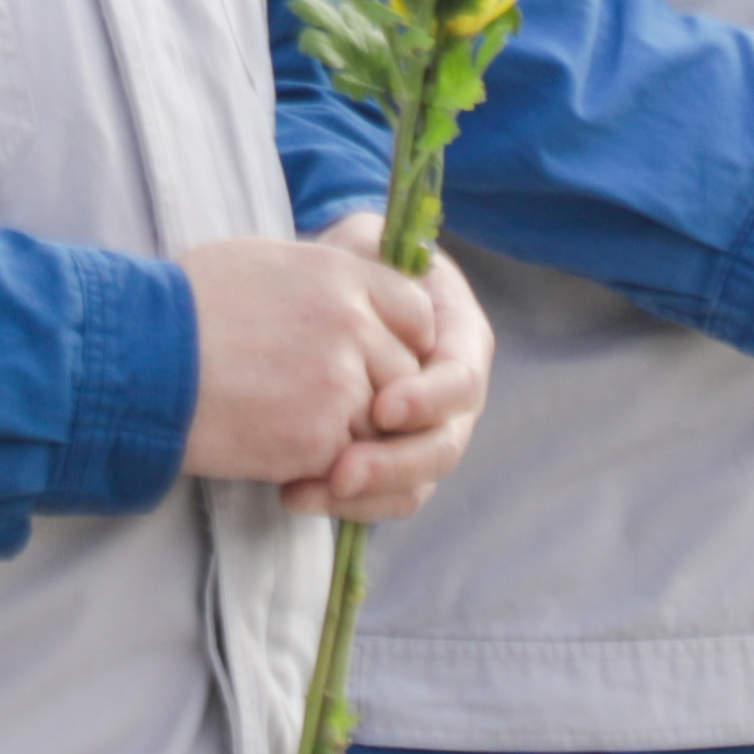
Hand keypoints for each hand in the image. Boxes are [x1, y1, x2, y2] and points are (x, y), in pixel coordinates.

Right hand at [180, 235, 412, 494]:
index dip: (400, 341)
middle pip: (404, 375)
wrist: (139, 359)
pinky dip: (320, 465)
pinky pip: (346, 461)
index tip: (372, 357)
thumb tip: (344, 294)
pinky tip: (277, 448)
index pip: (417, 313)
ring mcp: (340, 384)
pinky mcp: (317, 438)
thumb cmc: (183, 305)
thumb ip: (322, 279)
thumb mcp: (263, 262)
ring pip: (377, 423)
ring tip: (291, 423)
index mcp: (342, 274)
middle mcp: (353, 325)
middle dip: (375, 393)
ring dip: (347, 433)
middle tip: (324, 401)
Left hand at [308, 251, 490, 528]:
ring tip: (304, 492)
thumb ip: (375, 259)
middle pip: (442, 447)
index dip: (428, 400)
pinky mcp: (387, 464)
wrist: (326, 294)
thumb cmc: (351, 263)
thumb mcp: (366, 245)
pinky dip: (342, 507)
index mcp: (459, 341)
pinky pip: (379, 500)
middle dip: (394, 464)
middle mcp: (449, 398)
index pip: (460, 381)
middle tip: (342, 473)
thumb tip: (381, 278)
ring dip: (365, 498)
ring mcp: (421, 436)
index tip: (382, 408)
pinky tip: (293, 494)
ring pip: (414, 486)